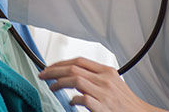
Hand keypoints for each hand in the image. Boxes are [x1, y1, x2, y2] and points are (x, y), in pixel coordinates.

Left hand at [38, 57, 166, 111]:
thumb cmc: (126, 102)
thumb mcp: (113, 83)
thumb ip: (96, 77)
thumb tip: (74, 75)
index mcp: (107, 71)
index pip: (79, 61)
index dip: (61, 62)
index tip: (50, 67)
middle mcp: (105, 80)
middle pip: (73, 68)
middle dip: (54, 70)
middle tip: (43, 75)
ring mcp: (104, 93)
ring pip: (75, 80)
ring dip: (59, 83)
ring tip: (51, 87)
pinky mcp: (102, 107)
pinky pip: (82, 99)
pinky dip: (73, 100)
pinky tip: (70, 102)